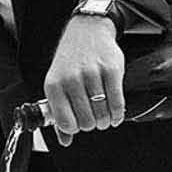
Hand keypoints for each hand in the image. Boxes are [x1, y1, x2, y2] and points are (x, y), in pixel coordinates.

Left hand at [42, 16, 124, 144]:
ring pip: (102, 114)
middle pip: (86, 121)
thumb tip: (65, 141)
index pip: (65, 123)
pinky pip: (117, 103)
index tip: (79, 124)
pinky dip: (117, 114)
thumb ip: (59, 112)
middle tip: (94, 119)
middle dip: (92, 125)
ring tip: (104, 117)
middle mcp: (71, 79)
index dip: (75, 129)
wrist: (87, 31)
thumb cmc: (70, 60)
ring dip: (105, 121)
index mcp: (54, 85)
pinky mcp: (112, 70)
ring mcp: (92, 74)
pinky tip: (115, 115)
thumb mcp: (57, 83)